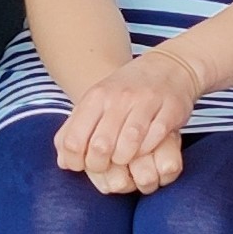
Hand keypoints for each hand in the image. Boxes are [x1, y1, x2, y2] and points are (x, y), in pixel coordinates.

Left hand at [54, 45, 202, 185]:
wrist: (168, 66)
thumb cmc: (125, 90)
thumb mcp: (96, 101)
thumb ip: (75, 128)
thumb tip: (63, 161)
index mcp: (96, 96)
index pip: (74, 140)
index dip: (76, 161)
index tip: (83, 166)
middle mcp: (119, 98)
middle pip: (101, 146)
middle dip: (101, 165)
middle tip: (105, 167)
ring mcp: (145, 102)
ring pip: (129, 144)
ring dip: (124, 159)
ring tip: (124, 160)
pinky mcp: (169, 109)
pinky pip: (154, 139)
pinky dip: (147, 150)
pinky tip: (144, 150)